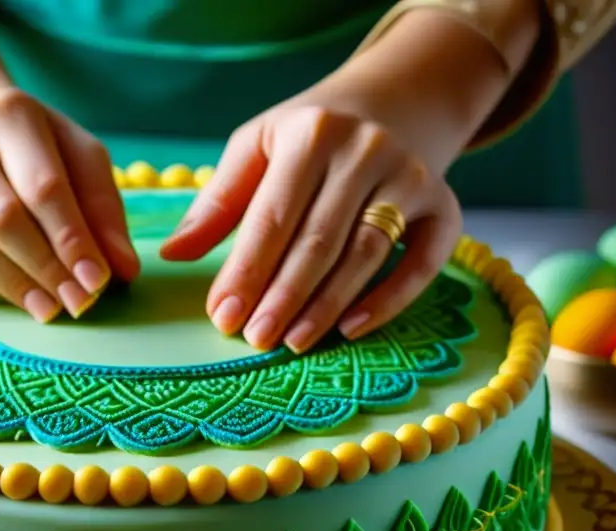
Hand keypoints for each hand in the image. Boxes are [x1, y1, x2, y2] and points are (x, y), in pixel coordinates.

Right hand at [0, 88, 138, 321]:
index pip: (43, 187)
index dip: (72, 240)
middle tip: (78, 304)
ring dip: (14, 287)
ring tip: (49, 309)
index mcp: (10, 113)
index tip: (98, 281)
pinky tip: (9, 297)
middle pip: (2, 219)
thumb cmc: (38, 155)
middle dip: (46, 269)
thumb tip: (123, 270)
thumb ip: (104, 212)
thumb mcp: (80, 162)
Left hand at [161, 101, 461, 352]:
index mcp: (311, 133)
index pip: (273, 215)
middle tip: (255, 339)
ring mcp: (410, 177)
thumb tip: (171, 254)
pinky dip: (391, 299)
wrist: (391, 104)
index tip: (222, 316)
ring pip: (365, 253)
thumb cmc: (309, 137)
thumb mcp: (257, 148)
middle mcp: (366, 150)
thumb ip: (217, 203)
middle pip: (319, 239)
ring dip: (326, 305)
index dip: (246, 270)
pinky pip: (422, 261)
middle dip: (283, 295)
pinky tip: (351, 329)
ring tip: (292, 342)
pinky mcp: (445, 206)